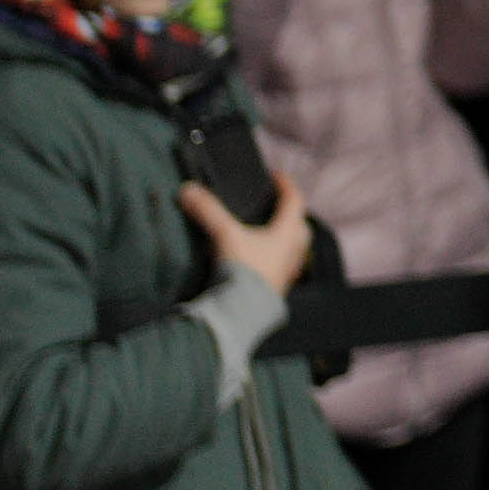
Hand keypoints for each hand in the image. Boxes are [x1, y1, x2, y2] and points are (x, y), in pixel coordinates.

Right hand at [182, 174, 319, 295]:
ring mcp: (286, 273)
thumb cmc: (243, 270)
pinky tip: (257, 262)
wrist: (243, 313)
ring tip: (265, 234)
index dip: (287, 186)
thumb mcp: (224, 235)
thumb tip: (188, 189)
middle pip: (300, 228)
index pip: (295, 202)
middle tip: (276, 207)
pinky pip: (281, 269)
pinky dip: (273, 260)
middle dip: (290, 215)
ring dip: (283, 239)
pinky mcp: (276, 290)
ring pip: (293, 250)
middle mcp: (293, 253)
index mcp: (286, 234)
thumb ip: (207, 211)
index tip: (277, 176)